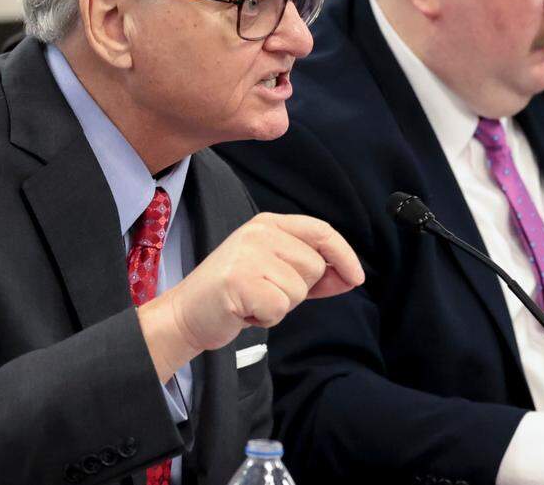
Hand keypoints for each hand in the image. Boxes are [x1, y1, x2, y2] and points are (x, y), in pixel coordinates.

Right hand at [137, 213, 363, 380]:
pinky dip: (265, 318)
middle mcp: (258, 232)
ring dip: (280, 306)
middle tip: (264, 292)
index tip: (356, 277)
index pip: (321, 231)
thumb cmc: (235, 296)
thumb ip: (313, 274)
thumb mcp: (276, 275)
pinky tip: (244, 311)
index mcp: (268, 224)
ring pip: (298, 290)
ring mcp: (247, 254)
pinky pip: (279, 307)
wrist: (187, 314)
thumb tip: (351, 276)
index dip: (344, 255)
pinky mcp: (239, 279)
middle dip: (298, 290)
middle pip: (314, 266)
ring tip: (252, 301)